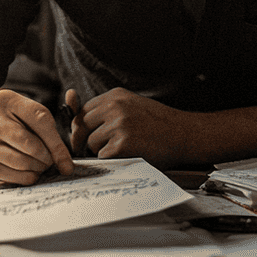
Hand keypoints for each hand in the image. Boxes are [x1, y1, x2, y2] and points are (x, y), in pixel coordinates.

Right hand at [0, 89, 73, 184]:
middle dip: (48, 157)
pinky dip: (29, 177)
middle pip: (30, 145)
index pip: (40, 120)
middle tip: (52, 160)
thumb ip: (53, 133)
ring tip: (42, 164)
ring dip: (39, 168)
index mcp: (6, 100)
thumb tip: (66, 167)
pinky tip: (31, 170)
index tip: (68, 162)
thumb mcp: (33, 114)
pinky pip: (15, 177)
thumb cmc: (19, 121)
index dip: (57, 144)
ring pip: (23, 163)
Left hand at [66, 87, 195, 168]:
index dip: (82, 128)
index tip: (86, 138)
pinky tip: (127, 156)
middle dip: (85, 141)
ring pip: (91, 143)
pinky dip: (111, 161)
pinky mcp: (123, 144)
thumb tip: (71, 108)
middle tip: (98, 149)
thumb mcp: (131, 106)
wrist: (185, 134)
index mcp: (115, 96)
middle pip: (81, 127)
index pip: (82, 112)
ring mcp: (119, 125)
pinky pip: (102, 157)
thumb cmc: (158, 123)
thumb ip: (105, 110)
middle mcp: (114, 107)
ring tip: (123, 150)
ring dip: (101, 151)